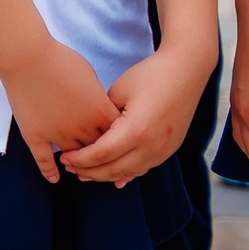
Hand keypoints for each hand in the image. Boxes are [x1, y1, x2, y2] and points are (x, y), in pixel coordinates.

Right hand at [1, 34, 120, 183]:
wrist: (27, 56)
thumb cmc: (60, 59)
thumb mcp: (90, 75)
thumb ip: (97, 97)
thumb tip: (97, 106)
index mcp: (100, 112)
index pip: (118, 135)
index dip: (118, 138)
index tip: (116, 139)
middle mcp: (83, 128)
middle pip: (99, 150)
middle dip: (101, 153)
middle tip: (100, 156)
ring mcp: (58, 134)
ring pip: (75, 158)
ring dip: (78, 163)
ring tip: (78, 166)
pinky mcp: (36, 135)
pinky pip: (44, 160)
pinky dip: (49, 171)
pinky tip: (53, 179)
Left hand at [65, 46, 211, 185]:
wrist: (186, 72)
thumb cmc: (149, 75)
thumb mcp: (119, 92)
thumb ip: (104, 117)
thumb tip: (92, 133)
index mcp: (136, 131)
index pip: (101, 154)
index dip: (80, 159)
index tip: (62, 157)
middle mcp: (152, 146)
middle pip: (114, 169)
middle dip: (89, 171)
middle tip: (69, 168)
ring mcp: (164, 150)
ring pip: (130, 172)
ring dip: (106, 175)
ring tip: (85, 173)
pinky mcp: (169, 149)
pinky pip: (144, 168)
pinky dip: (127, 174)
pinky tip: (114, 178)